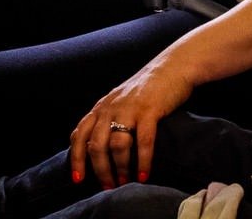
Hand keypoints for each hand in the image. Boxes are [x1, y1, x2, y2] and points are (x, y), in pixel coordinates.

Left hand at [68, 59, 194, 188]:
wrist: (174, 66)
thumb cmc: (149, 87)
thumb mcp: (121, 99)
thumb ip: (109, 118)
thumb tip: (100, 149)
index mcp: (102, 106)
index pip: (79, 135)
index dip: (77, 159)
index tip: (79, 179)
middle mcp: (111, 107)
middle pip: (96, 145)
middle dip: (100, 170)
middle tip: (108, 186)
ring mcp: (130, 108)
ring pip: (118, 145)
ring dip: (120, 168)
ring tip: (125, 182)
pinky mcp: (150, 110)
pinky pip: (143, 142)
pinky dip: (142, 161)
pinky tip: (143, 174)